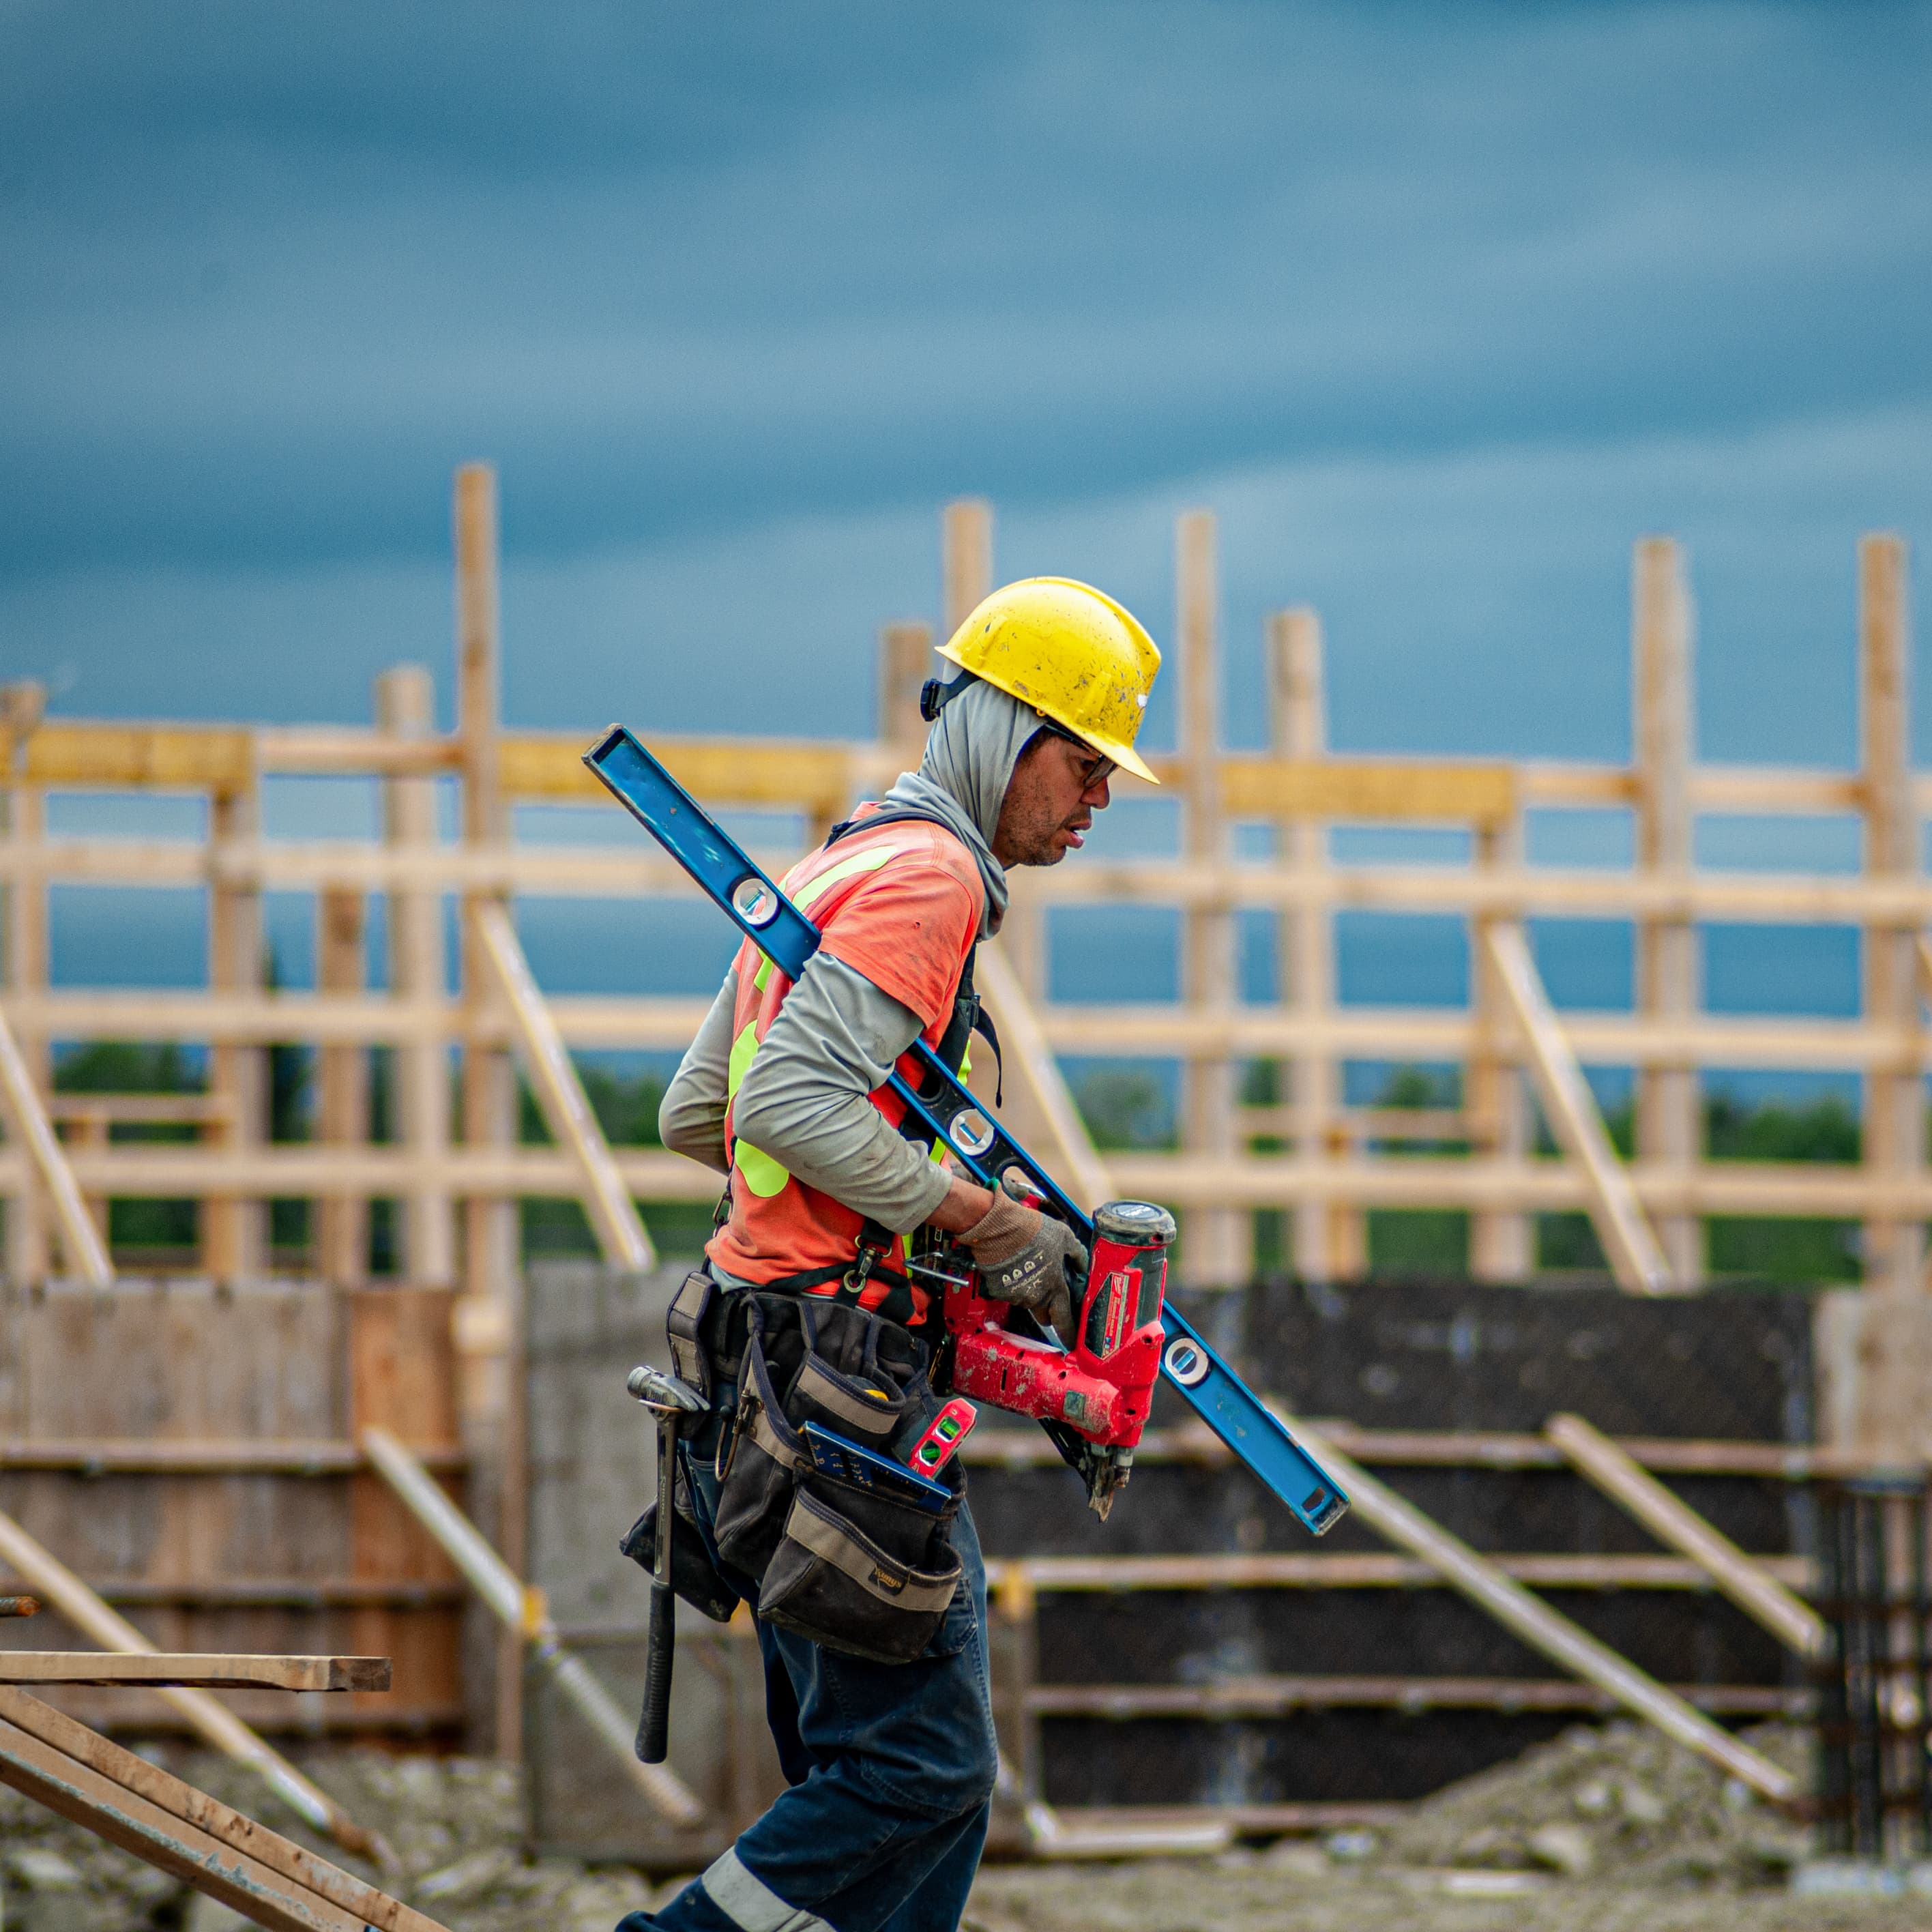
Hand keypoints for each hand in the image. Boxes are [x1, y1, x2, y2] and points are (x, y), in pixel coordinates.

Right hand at [957, 1188, 1086, 1346]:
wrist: (999, 1228)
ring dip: (1029, 1292)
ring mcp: (1016, 1295)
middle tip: (1048, 1290)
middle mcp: (1036, 1297)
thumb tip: (1084, 1266)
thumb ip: (1077, 1255)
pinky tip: (1014, 1267)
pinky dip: (1013, 1285)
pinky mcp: (1000, 1291)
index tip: (1071, 1344)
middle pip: (1044, 1316)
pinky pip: (1010, 1293)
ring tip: (1028, 1268)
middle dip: (1047, 1309)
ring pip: (1027, 1302)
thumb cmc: (1033, 1231)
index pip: (1063, 1320)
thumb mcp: (1064, 1237)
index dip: (1069, 1334)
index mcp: (1054, 1287)